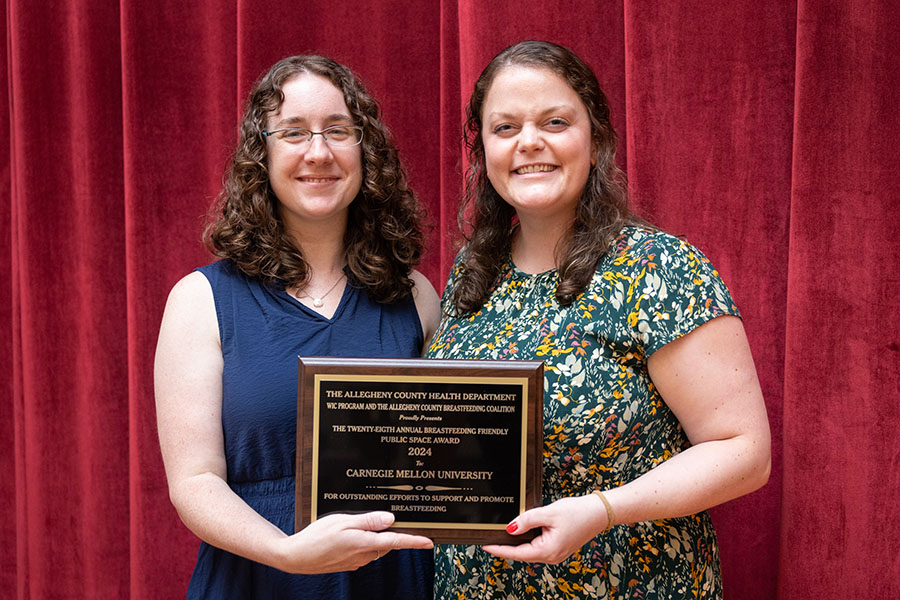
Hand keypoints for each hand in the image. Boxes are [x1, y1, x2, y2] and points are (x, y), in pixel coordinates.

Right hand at [275, 511, 433, 573]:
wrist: (296, 557)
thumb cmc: (317, 537)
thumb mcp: (343, 522)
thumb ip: (368, 520)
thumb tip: (391, 520)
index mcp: (364, 543)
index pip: (395, 542)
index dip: (414, 542)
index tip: (429, 542)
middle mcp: (363, 555)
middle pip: (385, 542)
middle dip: (388, 532)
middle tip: (385, 517)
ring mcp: (356, 561)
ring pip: (374, 546)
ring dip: (372, 536)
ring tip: (355, 523)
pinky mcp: (349, 563)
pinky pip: (363, 550)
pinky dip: (362, 541)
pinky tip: (347, 535)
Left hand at [482, 495, 607, 563]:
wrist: (599, 512)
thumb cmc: (578, 513)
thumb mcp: (548, 513)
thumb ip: (526, 520)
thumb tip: (510, 528)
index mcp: (548, 551)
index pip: (517, 553)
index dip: (499, 549)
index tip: (485, 545)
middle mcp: (552, 556)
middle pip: (522, 553)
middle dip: (507, 546)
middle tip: (491, 537)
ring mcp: (556, 553)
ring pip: (531, 549)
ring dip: (519, 542)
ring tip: (505, 533)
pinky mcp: (559, 547)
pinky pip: (539, 545)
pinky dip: (529, 539)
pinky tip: (523, 531)